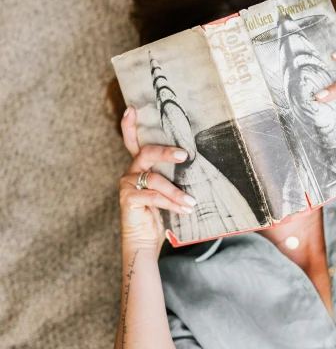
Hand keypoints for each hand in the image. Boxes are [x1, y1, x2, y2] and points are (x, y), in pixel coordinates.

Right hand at [119, 106, 196, 254]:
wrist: (144, 240)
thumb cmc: (159, 213)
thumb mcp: (168, 191)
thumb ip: (172, 177)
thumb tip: (195, 164)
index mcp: (140, 166)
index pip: (132, 141)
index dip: (130, 125)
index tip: (132, 108)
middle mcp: (131, 172)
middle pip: (146, 153)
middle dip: (167, 152)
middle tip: (185, 156)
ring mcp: (127, 184)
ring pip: (155, 180)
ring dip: (176, 192)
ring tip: (192, 202)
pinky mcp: (128, 199)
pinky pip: (153, 197)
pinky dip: (171, 203)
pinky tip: (184, 209)